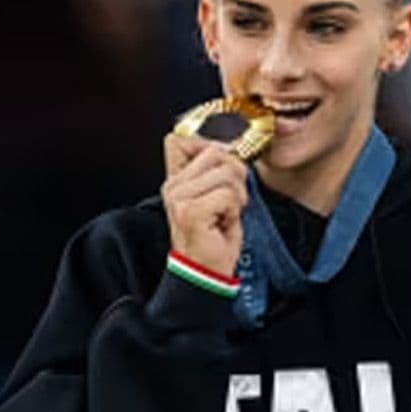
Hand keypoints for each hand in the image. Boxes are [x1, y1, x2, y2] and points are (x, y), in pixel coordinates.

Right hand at [162, 134, 250, 277]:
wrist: (206, 272)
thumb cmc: (214, 236)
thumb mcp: (216, 195)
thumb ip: (217, 169)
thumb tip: (230, 148)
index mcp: (176, 179)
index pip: (184, 140)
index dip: (212, 149)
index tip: (223, 173)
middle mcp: (173, 185)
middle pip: (216, 152)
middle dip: (235, 176)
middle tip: (230, 201)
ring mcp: (179, 197)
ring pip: (226, 173)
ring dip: (237, 196)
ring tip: (226, 213)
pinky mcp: (190, 211)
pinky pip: (228, 194)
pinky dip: (235, 209)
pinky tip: (224, 222)